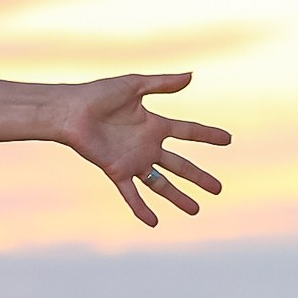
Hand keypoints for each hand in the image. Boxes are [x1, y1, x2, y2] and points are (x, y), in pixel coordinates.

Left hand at [56, 71, 229, 226]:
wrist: (70, 111)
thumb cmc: (97, 95)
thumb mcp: (133, 86)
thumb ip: (162, 83)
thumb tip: (191, 75)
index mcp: (153, 124)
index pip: (187, 132)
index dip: (207, 135)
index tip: (228, 140)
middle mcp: (146, 145)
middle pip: (179, 165)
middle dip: (198, 177)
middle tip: (218, 189)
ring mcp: (132, 160)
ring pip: (160, 183)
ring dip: (177, 197)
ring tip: (196, 210)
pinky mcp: (116, 170)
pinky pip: (131, 193)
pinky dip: (141, 207)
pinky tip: (153, 222)